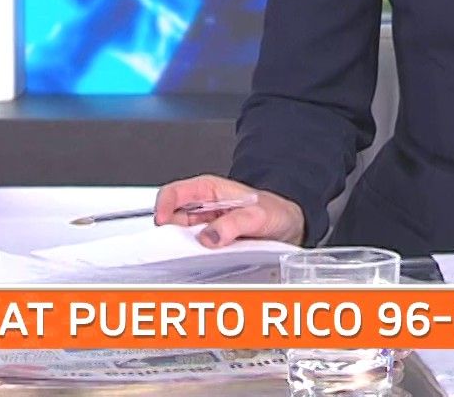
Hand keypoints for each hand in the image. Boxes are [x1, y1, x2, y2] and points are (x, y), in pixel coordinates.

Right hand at [153, 174, 306, 248]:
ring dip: (182, 249)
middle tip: (180, 248)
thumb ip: (235, 224)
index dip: (163, 206)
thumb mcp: (259, 216)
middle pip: (170, 219)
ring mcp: (204, 226)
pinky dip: (193, 258)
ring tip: (196, 257)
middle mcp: (202, 207)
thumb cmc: (276, 212)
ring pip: (179, 237)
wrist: (290, 226)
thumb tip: (209, 238)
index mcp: (209, 190)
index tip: (163, 224)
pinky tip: (203, 263)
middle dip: (171, 234)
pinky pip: (192, 250)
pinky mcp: (209, 243)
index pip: (174, 193)